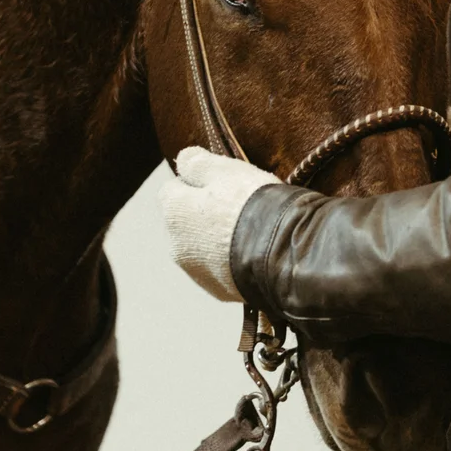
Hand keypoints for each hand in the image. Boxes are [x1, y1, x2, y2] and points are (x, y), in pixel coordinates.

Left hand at [158, 147, 274, 300]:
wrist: (278, 252)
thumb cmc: (249, 203)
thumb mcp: (223, 169)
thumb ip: (197, 162)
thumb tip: (183, 159)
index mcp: (173, 211)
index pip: (172, 189)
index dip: (197, 182)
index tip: (222, 182)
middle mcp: (176, 245)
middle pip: (187, 222)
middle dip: (206, 214)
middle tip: (240, 205)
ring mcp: (197, 272)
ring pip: (203, 249)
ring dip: (217, 240)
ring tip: (251, 230)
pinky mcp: (219, 291)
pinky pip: (222, 270)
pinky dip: (232, 262)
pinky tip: (254, 252)